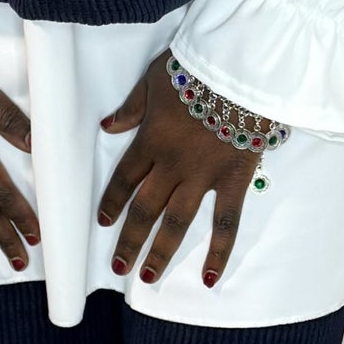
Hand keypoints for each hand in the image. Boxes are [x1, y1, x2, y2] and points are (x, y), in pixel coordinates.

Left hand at [96, 51, 269, 288]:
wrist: (240, 67)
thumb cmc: (197, 66)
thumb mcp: (154, 78)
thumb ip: (132, 107)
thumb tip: (108, 126)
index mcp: (151, 140)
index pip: (125, 178)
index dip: (112, 202)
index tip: (103, 222)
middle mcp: (172, 165)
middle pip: (145, 209)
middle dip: (130, 239)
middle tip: (119, 265)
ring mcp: (204, 177)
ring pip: (176, 222)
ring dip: (160, 252)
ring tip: (147, 277)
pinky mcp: (234, 180)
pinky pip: (225, 222)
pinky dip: (218, 252)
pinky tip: (208, 278)